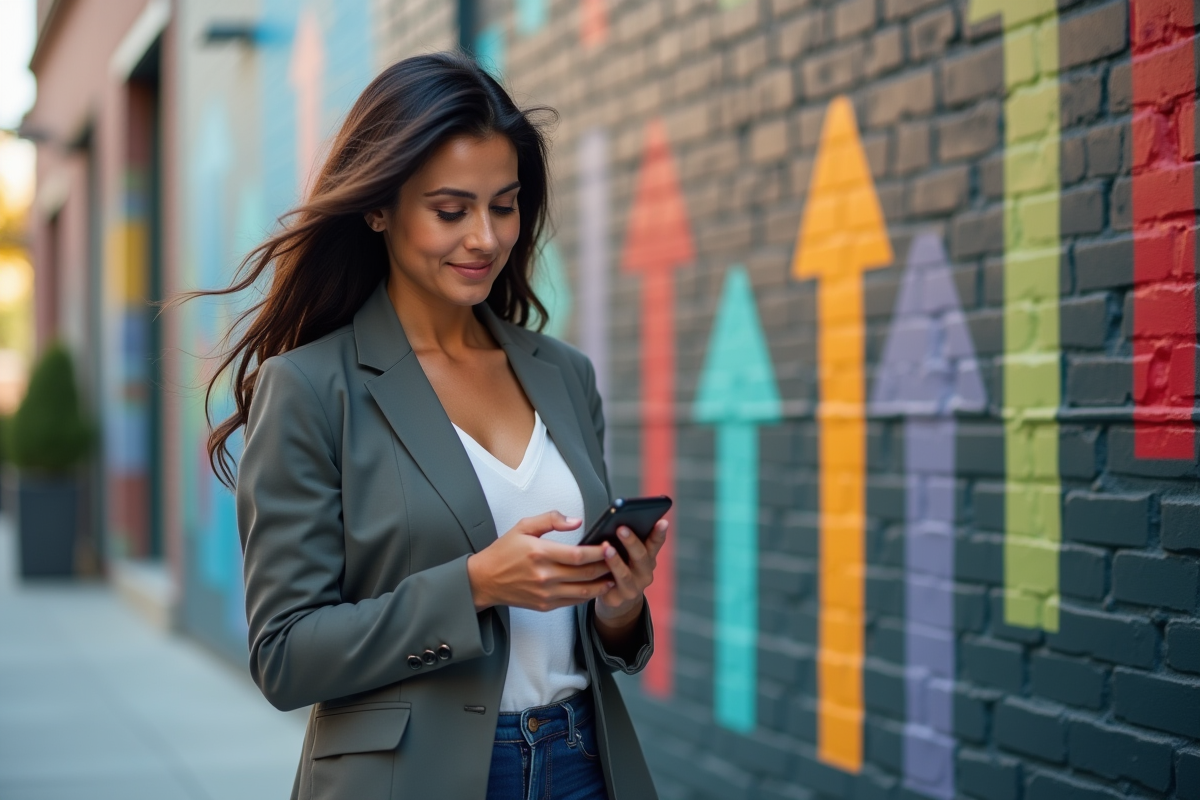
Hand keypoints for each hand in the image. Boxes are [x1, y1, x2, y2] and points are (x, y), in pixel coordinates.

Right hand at [466, 511, 613, 611]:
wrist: (484, 580)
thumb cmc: (504, 551)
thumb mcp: (523, 526)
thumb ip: (551, 519)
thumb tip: (577, 521)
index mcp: (540, 553)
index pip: (578, 555)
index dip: (599, 551)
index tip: (610, 545)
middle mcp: (544, 576)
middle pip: (585, 573)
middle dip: (606, 566)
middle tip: (619, 558)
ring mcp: (545, 593)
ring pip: (584, 591)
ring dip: (602, 583)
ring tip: (615, 574)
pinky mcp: (545, 605)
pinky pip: (574, 601)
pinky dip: (589, 594)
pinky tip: (597, 585)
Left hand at [593, 518, 667, 626]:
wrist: (615, 597)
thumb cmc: (619, 567)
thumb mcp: (626, 553)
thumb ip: (626, 540)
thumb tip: (617, 518)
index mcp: (648, 557)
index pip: (656, 542)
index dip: (659, 533)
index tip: (662, 521)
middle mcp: (645, 572)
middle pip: (641, 556)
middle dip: (631, 541)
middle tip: (621, 528)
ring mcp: (633, 587)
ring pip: (625, 573)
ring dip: (616, 561)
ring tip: (607, 548)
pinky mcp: (618, 598)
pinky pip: (609, 587)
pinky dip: (602, 576)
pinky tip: (595, 566)